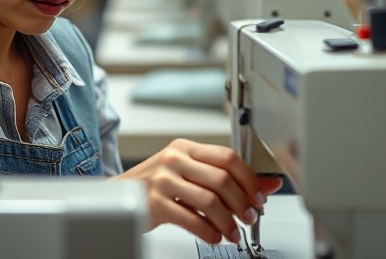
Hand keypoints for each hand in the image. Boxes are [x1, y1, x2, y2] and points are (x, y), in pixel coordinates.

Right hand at [115, 138, 282, 243]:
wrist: (119, 195)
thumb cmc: (156, 184)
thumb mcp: (191, 174)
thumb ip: (226, 177)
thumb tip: (267, 184)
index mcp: (186, 148)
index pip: (227, 157)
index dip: (249, 178)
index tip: (259, 196)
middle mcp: (174, 160)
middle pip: (221, 179)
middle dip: (242, 202)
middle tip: (250, 217)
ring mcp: (163, 181)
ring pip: (209, 201)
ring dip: (228, 221)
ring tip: (233, 232)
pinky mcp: (154, 203)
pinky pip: (190, 220)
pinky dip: (208, 232)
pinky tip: (214, 237)